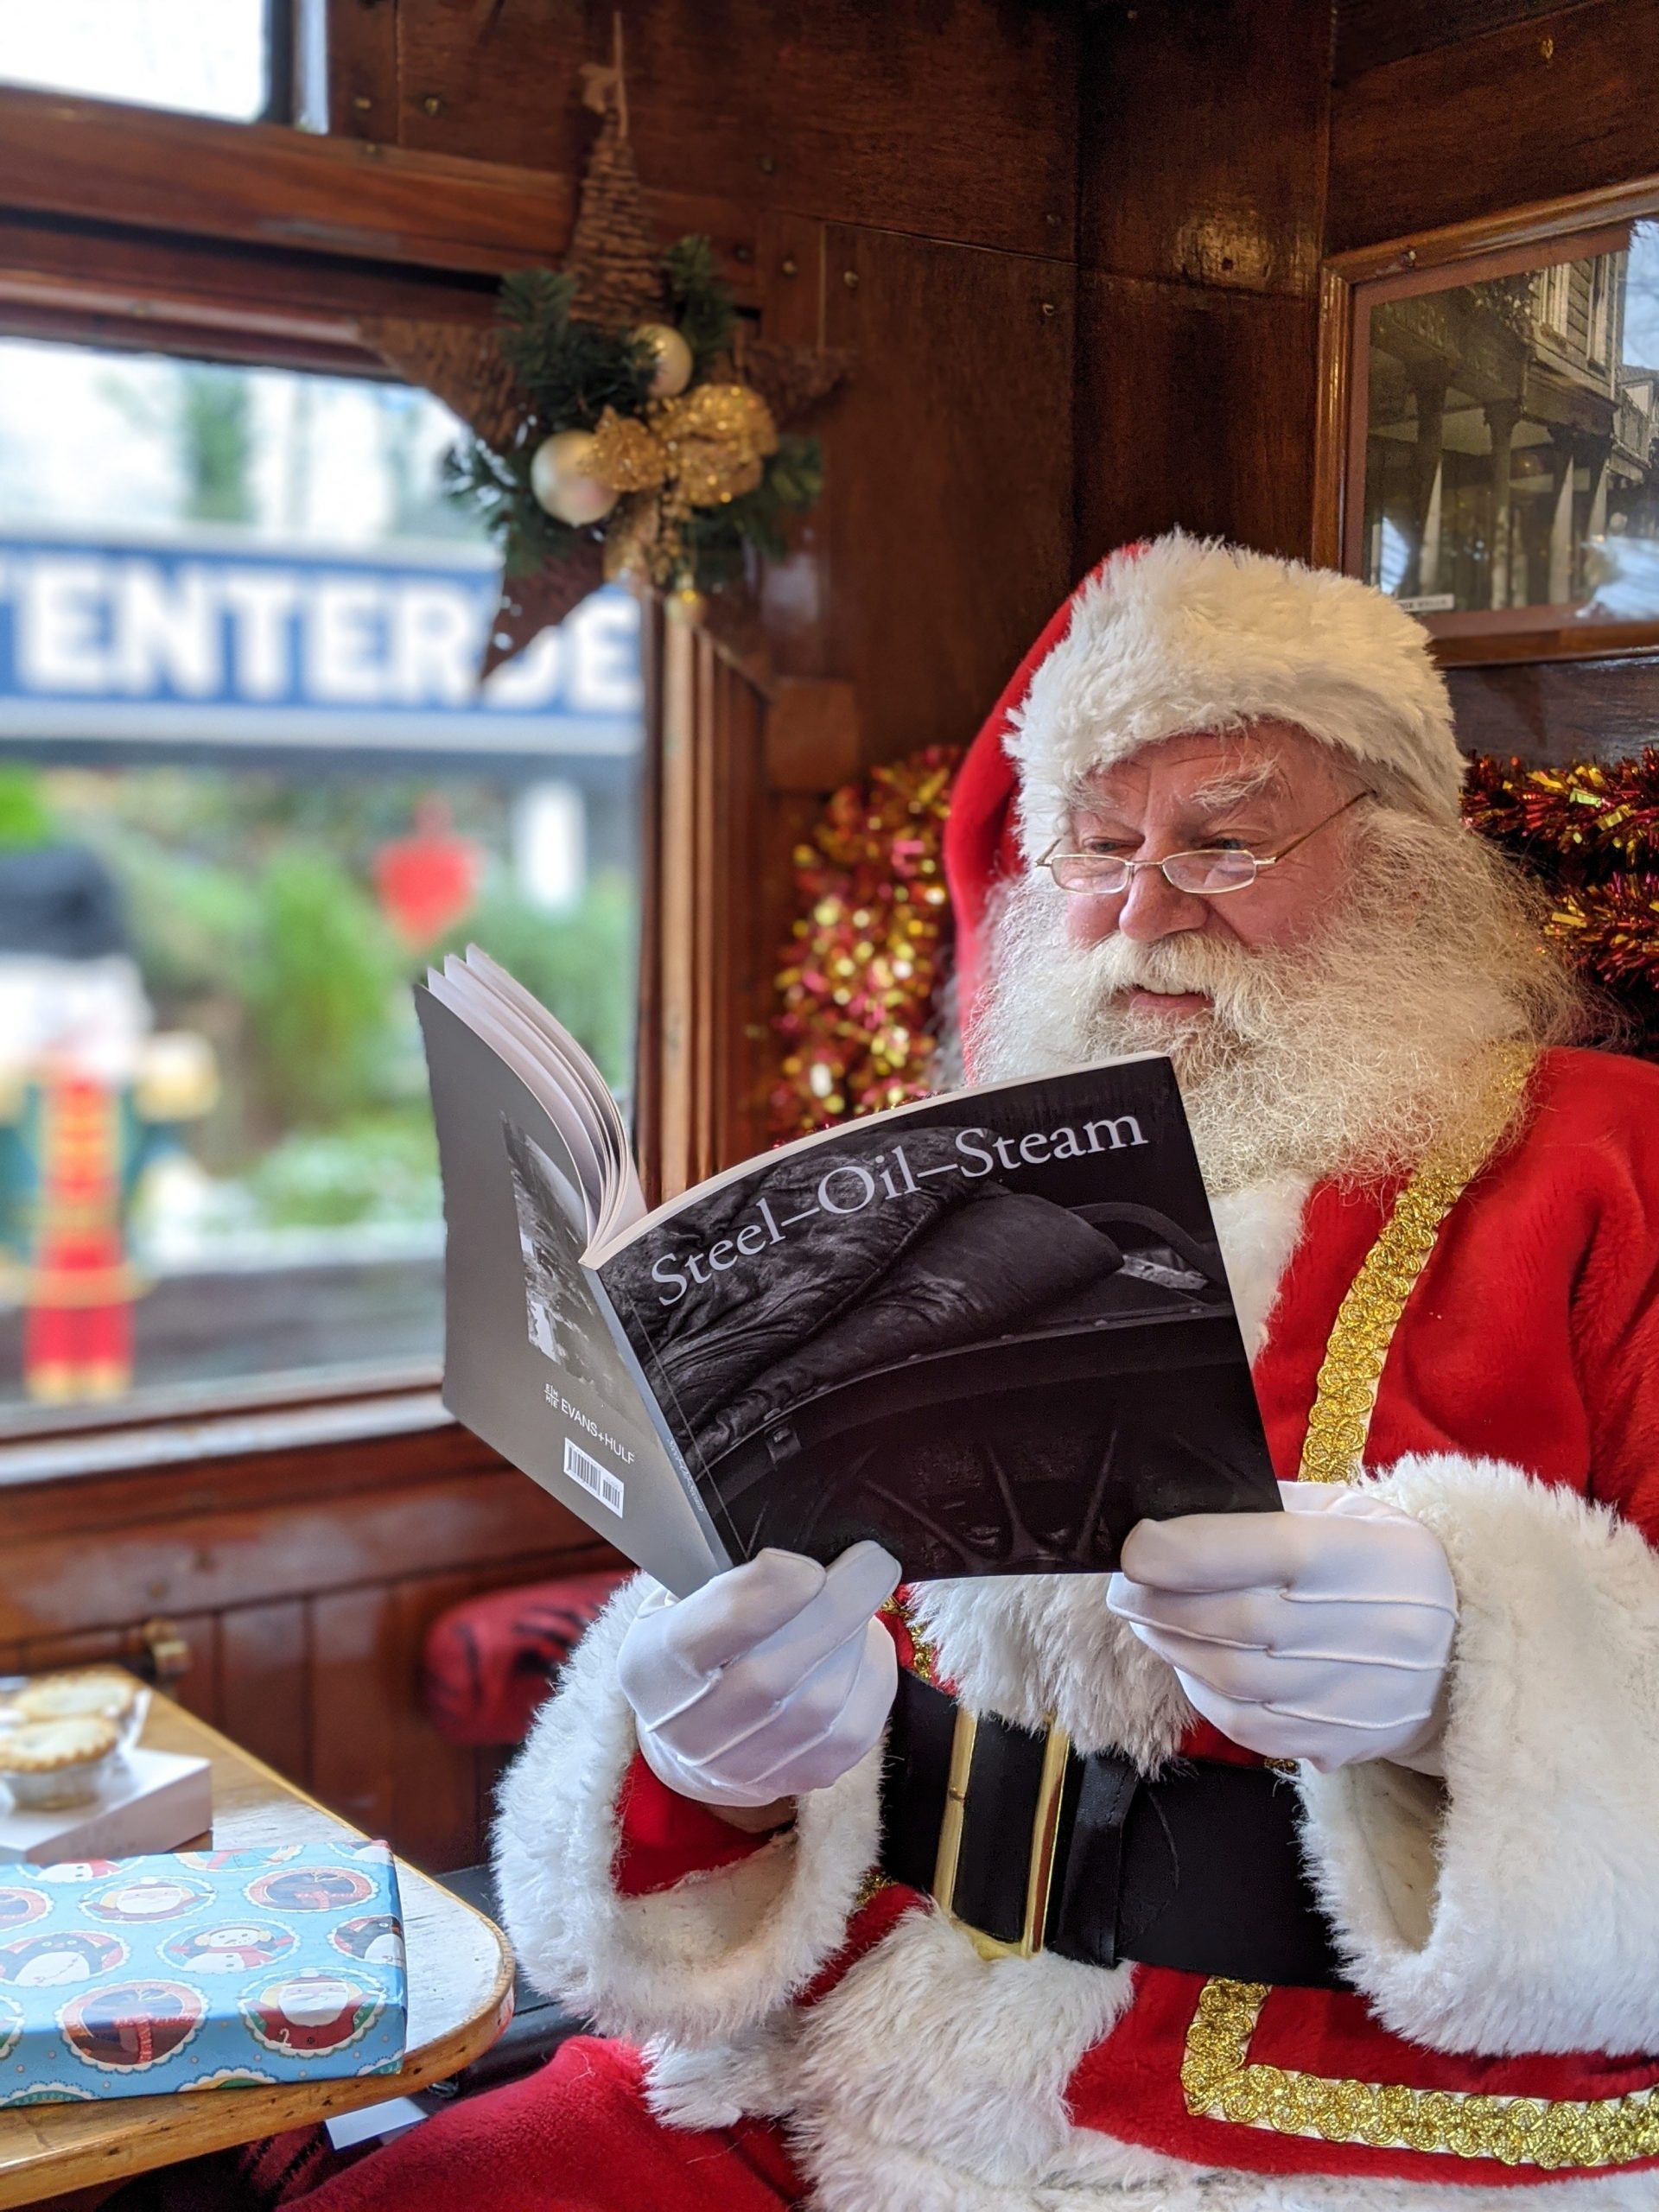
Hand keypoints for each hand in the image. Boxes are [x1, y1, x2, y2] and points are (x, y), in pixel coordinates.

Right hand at [617, 1542, 900, 1810]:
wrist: (698, 1730)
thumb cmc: (699, 1636)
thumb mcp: (683, 1595)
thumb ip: (724, 1571)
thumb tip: (801, 1546)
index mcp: (651, 1667)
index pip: (700, 1639)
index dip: (759, 1602)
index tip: (806, 1566)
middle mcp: (688, 1730)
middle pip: (771, 1678)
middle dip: (833, 1612)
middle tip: (873, 1561)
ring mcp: (743, 1766)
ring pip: (821, 1706)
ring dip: (855, 1643)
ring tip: (861, 1600)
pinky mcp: (796, 1781)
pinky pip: (854, 1731)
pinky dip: (871, 1678)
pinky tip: (864, 1645)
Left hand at [1105, 1482, 1457, 1771]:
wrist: (1470, 1651)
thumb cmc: (1386, 1563)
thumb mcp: (1349, 1512)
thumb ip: (1270, 1509)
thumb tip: (1176, 1516)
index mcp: (1375, 1556)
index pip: (1274, 1551)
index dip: (1193, 1550)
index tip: (1136, 1545)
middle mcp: (1374, 1632)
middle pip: (1240, 1622)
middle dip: (1163, 1601)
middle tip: (1125, 1583)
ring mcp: (1360, 1697)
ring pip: (1235, 1679)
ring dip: (1174, 1644)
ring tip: (1150, 1616)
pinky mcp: (1343, 1743)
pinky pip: (1251, 1726)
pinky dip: (1203, 1692)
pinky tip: (1190, 1660)